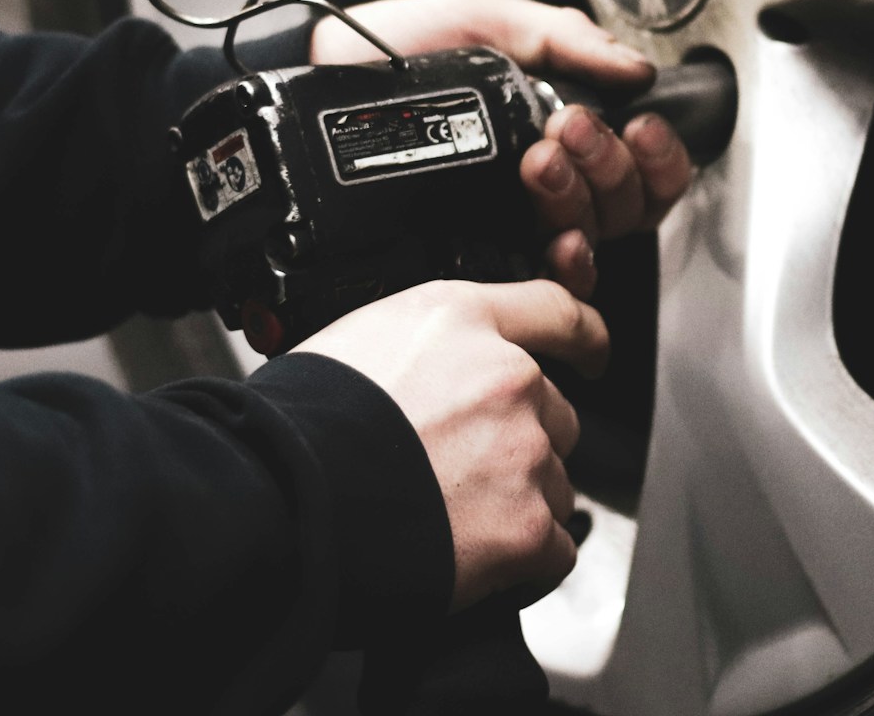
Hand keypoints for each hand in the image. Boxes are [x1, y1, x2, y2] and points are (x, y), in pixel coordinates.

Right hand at [294, 278, 607, 608]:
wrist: (281, 503)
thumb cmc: (296, 427)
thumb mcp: (355, 339)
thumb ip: (421, 346)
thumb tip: (431, 372)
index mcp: (461, 319)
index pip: (556, 310)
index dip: (583, 337)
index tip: (592, 352)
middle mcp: (506, 376)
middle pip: (555, 413)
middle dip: (521, 443)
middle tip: (460, 473)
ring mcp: (523, 452)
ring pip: (556, 483)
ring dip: (520, 503)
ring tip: (450, 520)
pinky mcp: (527, 527)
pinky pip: (555, 549)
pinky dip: (525, 563)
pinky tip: (477, 563)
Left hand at [310, 0, 694, 295]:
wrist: (317, 80)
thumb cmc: (388, 48)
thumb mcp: (478, 19)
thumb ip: (560, 36)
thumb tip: (635, 66)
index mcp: (553, 125)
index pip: (639, 162)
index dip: (657, 151)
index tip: (638, 124)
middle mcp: (543, 183)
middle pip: (627, 203)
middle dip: (609, 162)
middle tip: (567, 125)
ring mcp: (514, 223)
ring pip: (596, 237)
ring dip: (583, 196)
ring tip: (540, 159)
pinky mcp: (480, 256)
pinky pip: (552, 282)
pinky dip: (570, 260)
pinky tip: (558, 237)